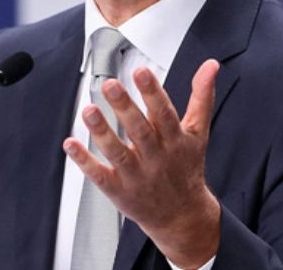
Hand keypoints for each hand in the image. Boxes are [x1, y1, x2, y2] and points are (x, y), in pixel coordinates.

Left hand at [63, 59, 221, 268]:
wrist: (182, 217)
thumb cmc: (186, 168)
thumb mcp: (198, 133)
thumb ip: (202, 97)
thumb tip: (211, 65)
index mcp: (175, 141)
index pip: (164, 114)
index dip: (152, 92)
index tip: (141, 72)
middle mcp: (155, 158)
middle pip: (139, 131)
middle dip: (125, 107)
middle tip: (111, 85)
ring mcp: (136, 176)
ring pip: (118, 153)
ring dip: (102, 132)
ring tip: (89, 111)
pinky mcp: (119, 191)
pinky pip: (100, 176)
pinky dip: (85, 161)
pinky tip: (71, 144)